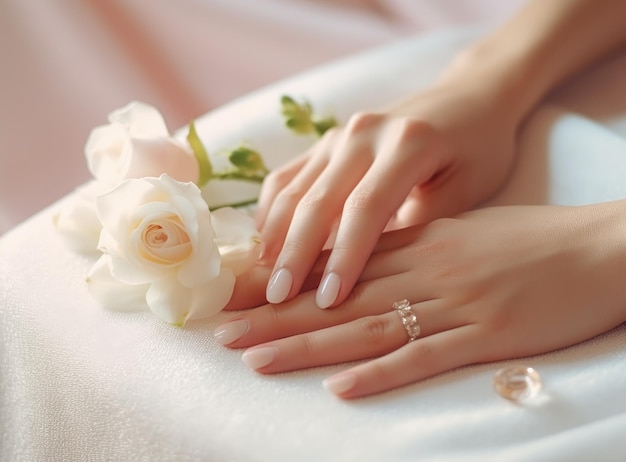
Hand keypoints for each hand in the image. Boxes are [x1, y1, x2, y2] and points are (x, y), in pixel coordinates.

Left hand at [216, 203, 625, 398]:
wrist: (598, 247)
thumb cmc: (530, 240)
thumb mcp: (462, 231)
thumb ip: (413, 245)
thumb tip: (367, 260)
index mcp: (419, 243)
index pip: (338, 262)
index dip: (287, 279)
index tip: (241, 294)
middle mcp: (426, 269)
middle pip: (338, 295)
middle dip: (277, 314)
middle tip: (224, 332)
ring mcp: (455, 302)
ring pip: (368, 324)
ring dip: (309, 345)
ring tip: (256, 360)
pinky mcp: (488, 334)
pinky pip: (427, 355)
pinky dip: (382, 373)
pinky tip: (342, 388)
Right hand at [256, 74, 522, 308]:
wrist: (469, 98)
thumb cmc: (478, 148)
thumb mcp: (468, 189)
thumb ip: (422, 226)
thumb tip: (374, 270)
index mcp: (408, 143)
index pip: (366, 208)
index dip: (344, 256)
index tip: (329, 300)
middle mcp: (365, 133)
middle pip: (318, 199)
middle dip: (295, 253)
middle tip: (277, 299)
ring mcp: (340, 134)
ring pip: (293, 187)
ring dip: (274, 235)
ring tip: (263, 278)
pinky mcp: (327, 141)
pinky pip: (288, 175)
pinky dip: (271, 209)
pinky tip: (264, 242)